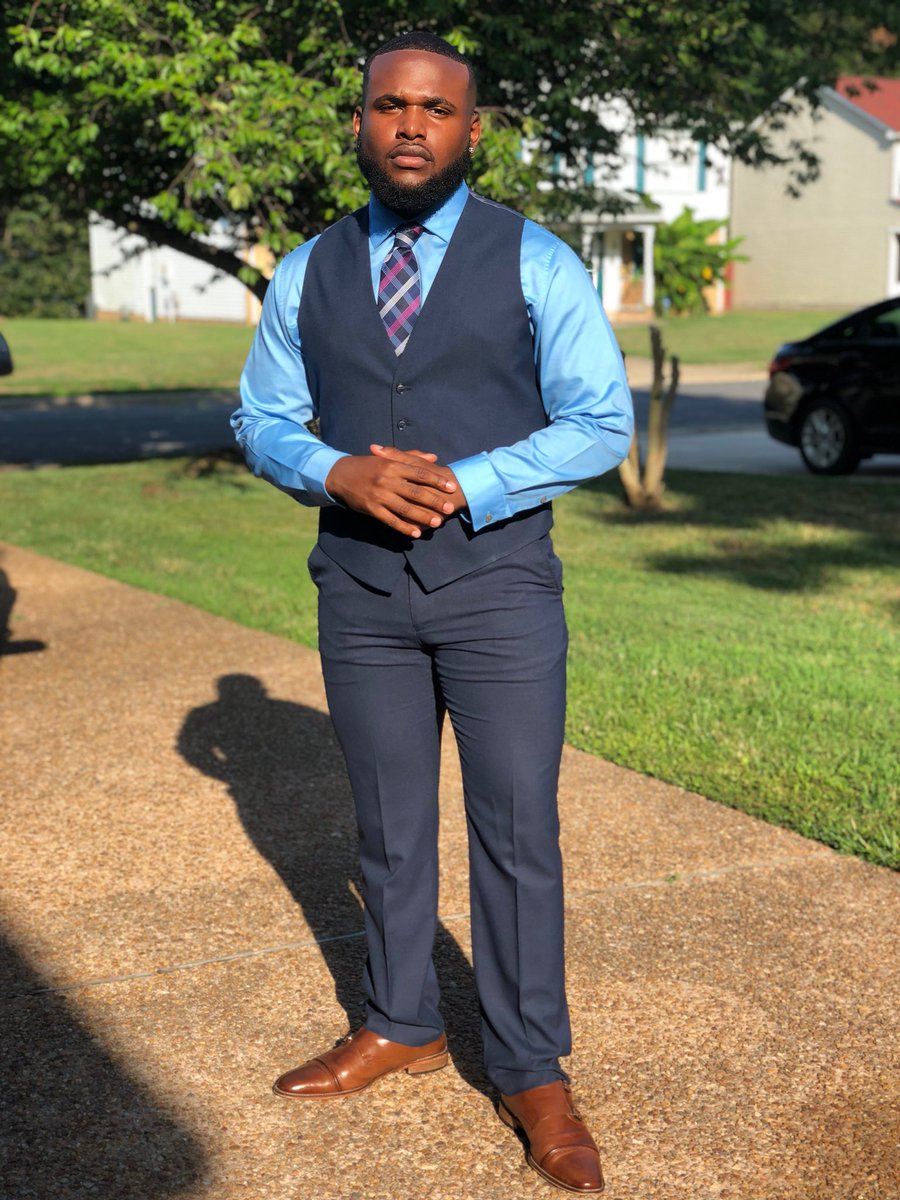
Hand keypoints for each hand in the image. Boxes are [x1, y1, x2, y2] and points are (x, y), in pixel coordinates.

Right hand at [325, 445, 461, 537]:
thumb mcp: (388, 457)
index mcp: (393, 465)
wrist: (341, 474)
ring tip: (437, 523)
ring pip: (405, 508)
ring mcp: (379, 495)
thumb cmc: (368, 465)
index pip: (420, 473)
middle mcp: (387, 480)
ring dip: (422, 517)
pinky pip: (391, 520)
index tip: (452, 487)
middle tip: (449, 508)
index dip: (437, 481)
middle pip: (416, 492)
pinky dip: (404, 527)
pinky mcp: (372, 508)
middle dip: (434, 501)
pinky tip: (416, 533)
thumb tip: (433, 457)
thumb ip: (411, 457)